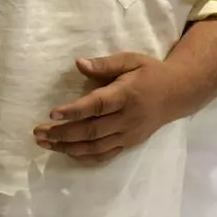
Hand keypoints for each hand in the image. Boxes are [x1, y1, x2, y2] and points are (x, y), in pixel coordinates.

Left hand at [33, 53, 177, 163]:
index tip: (52, 113)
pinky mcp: (129, 144)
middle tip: (37, 132)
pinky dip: (85, 157)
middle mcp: (127, 119)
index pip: (97, 105)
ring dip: (68, 147)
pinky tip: (66, 153)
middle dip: (63, 133)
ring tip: (44, 143)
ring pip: (95, 146)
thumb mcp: (130, 60)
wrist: (178, 93)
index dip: (74, 111)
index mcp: (126, 95)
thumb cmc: (149, 73)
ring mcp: (128, 134)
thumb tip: (79, 63)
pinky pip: (105, 155)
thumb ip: (104, 64)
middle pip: (91, 130)